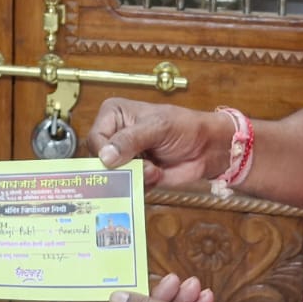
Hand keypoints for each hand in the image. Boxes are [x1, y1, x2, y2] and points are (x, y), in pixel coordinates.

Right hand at [86, 97, 228, 189]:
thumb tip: (105, 156)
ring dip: (133, 176)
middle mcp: (114, 135)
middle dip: (121, 167)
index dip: (104, 152)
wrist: (207, 148)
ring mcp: (124, 157)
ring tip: (154, 169)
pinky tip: (157, 173)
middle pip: (99, 160)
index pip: (94, 138)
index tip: (121, 159)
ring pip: (112, 176)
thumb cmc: (184, 127)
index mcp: (114, 115)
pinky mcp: (134, 174)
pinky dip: (142, 184)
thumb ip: (130, 140)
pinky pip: (126, 186)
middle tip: (143, 165)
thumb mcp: (157, 127)